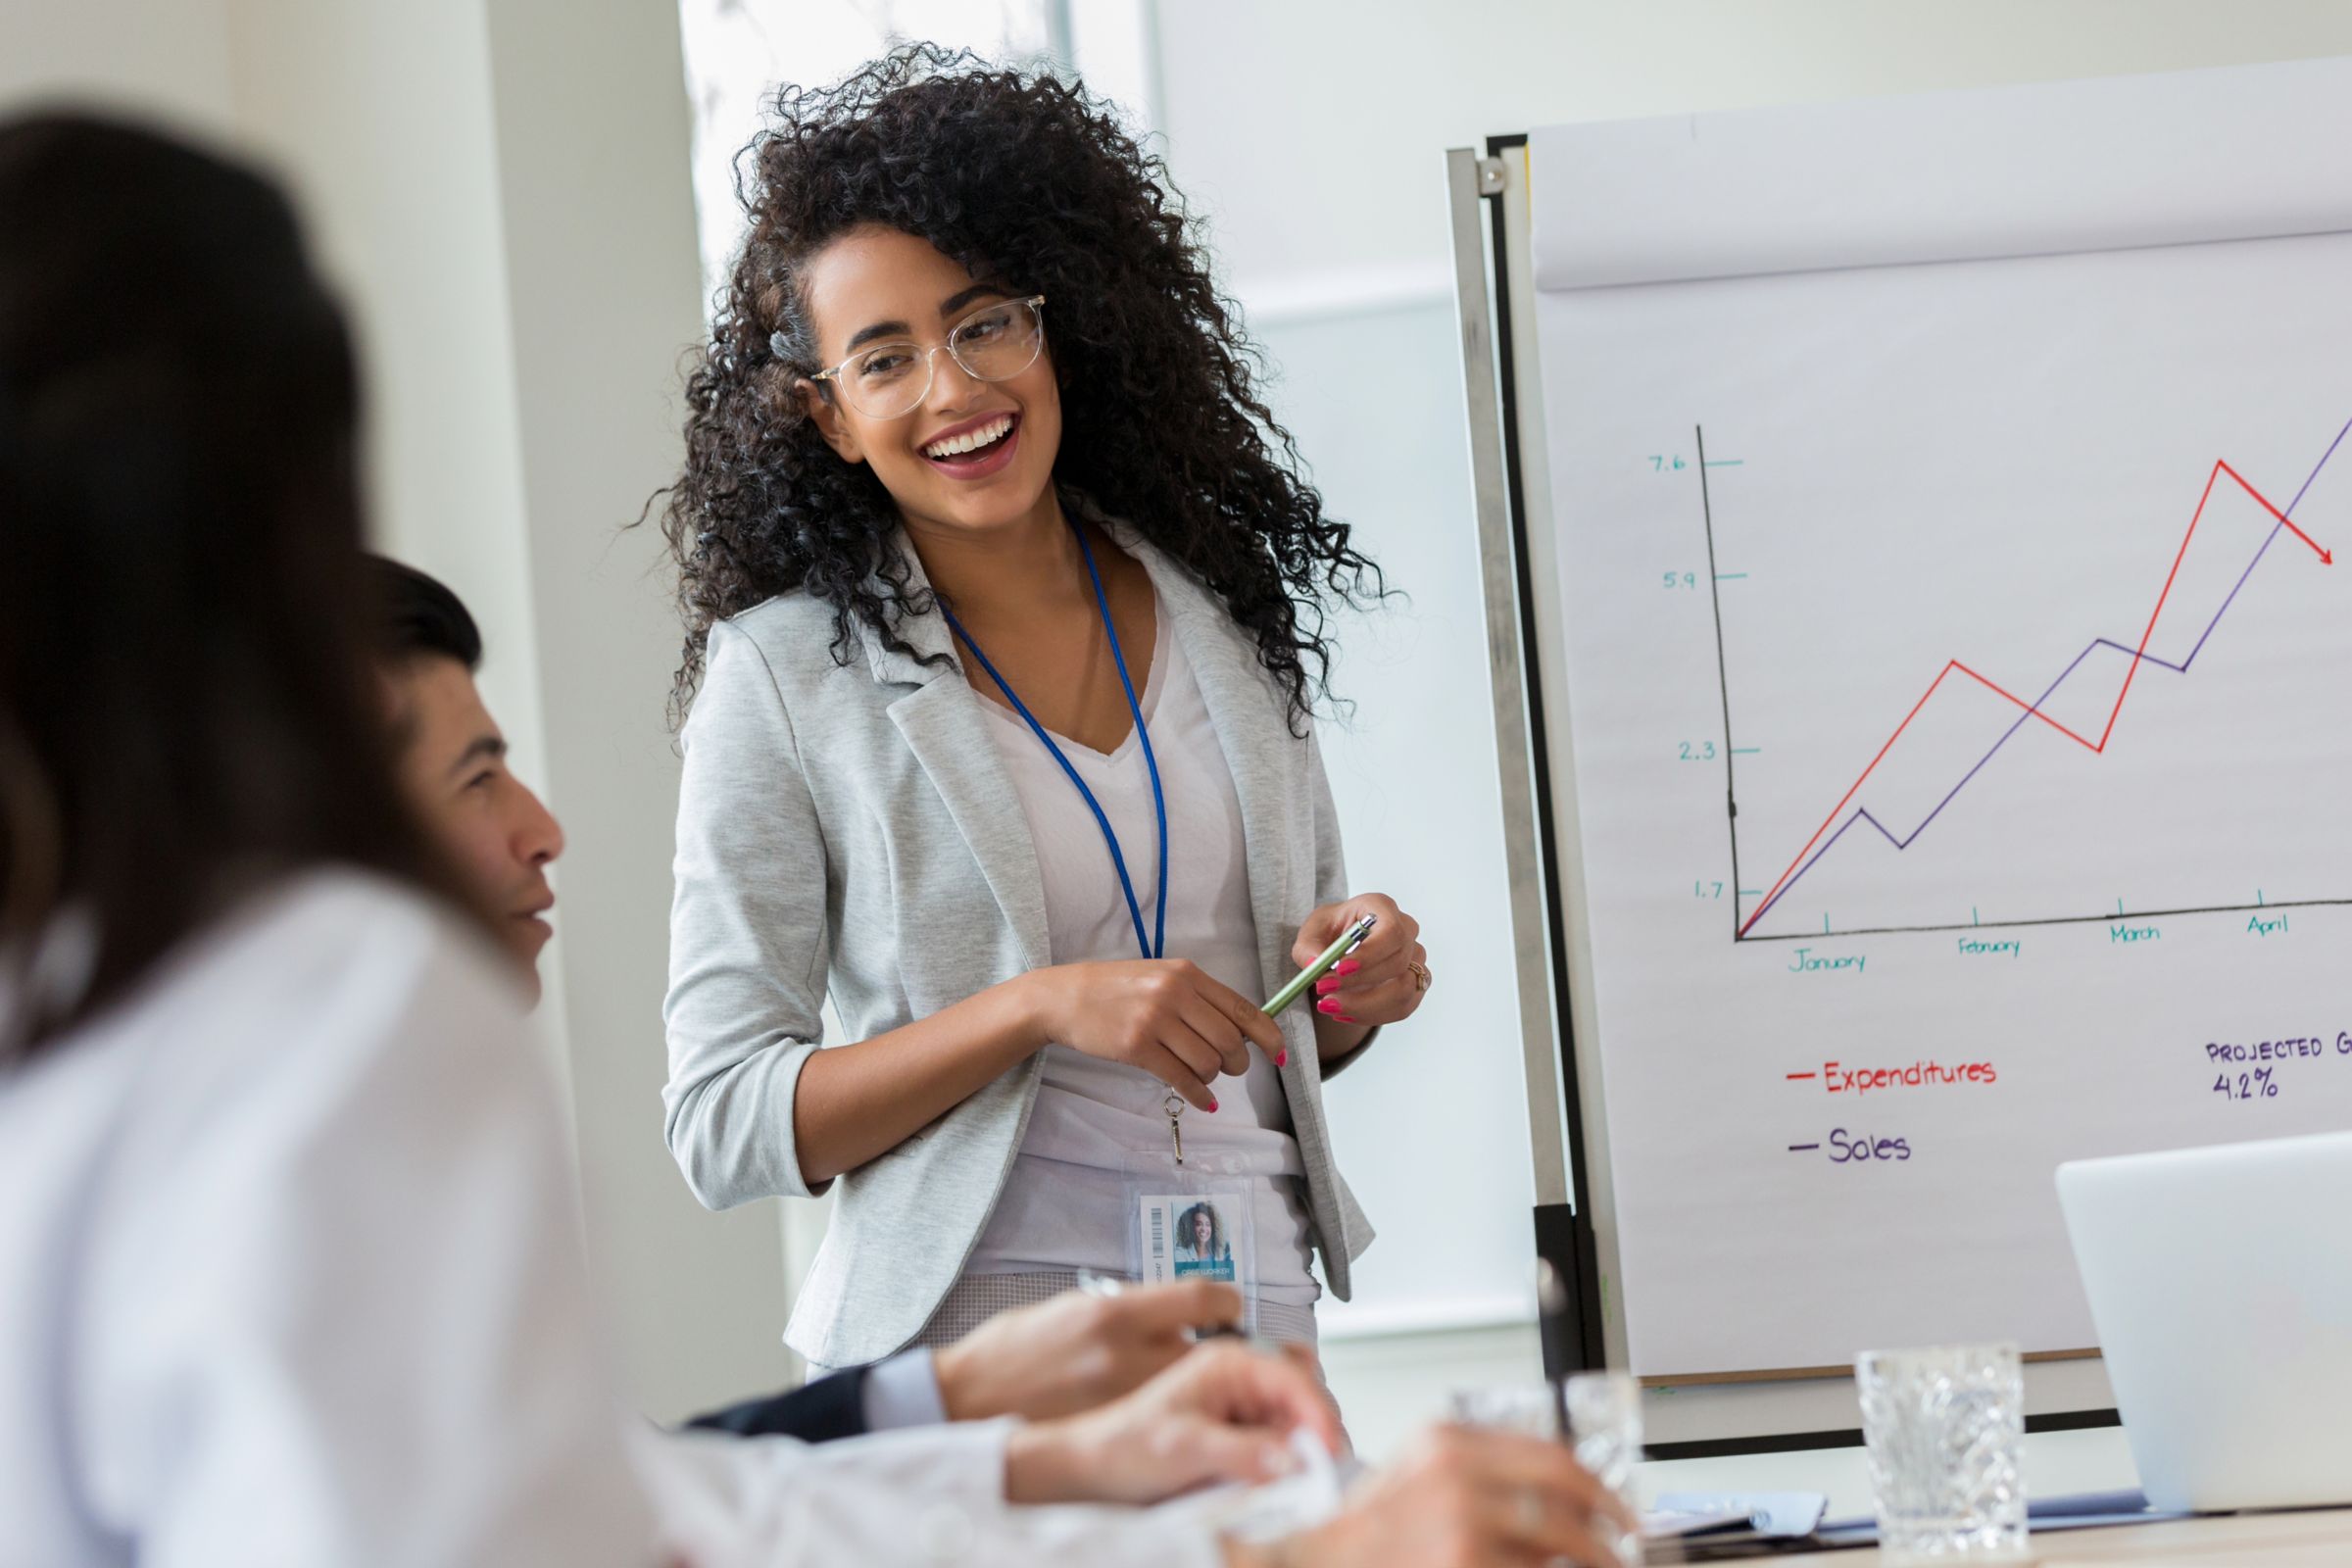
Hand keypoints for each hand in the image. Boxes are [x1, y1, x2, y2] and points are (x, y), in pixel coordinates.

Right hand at [934, 1279, 1245, 1421]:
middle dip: (1223, 1346)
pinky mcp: (1117, 1430)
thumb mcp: (1071, 1307)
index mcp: (1114, 1314)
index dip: (1227, 1301)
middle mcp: (1125, 1356)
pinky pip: (1166, 1415)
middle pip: (1212, 1349)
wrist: (967, 1400)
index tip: (1227, 1306)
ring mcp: (1124, 1399)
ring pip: (1195, 1387)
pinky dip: (1174, 1408)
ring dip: (1201, 1380)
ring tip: (1191, 1377)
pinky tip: (1164, 1406)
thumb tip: (1168, 1308)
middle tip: (1219, 1345)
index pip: (1204, 1299)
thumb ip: (1125, 1308)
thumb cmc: (1012, 1350)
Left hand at [1003, 1340, 1342, 1506]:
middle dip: (1317, 1429)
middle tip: (1317, 1468)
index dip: (1319, 1413)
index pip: (1295, 1375)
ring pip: (1296, 1416)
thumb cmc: (1124, 1445)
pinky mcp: (1239, 1424)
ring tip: (1295, 1474)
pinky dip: (1287, 1456)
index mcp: (1225, 1359)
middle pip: (1304, 1393)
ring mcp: (1240, 1398)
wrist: (1094, 1467)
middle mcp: (1237, 1372)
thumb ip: (1241, 1451)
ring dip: (1304, 1443)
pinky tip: (1275, 1475)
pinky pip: (1279, 1436)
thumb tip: (1293, 1456)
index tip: (1329, 1450)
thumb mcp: (1183, 1449)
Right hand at [1024, 959, 1286, 1111]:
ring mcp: (1155, 1020)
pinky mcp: (1136, 1047)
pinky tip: (1203, 1101)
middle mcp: (1175, 993)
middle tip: (1230, 1069)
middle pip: (1230, 1040)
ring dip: (1212, 1077)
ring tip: (1202, 1076)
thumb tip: (1242, 1032)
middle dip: (1238, 1063)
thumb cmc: (1116, 989)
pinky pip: (1181, 1079)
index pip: (1244, 1008)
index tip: (1279, 1055)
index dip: (1268, 1036)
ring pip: (1207, 1062)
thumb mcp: (1161, 978)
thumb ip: (1199, 999)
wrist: (1064, 997)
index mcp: (1187, 974)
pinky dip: (1198, 1095)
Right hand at [1236, 1424, 1636, 1567]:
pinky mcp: (1464, 1565)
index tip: (1614, 1501)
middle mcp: (1457, 1475)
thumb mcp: (1420, 1472)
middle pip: (1563, 1490)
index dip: (1594, 1480)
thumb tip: (1557, 1493)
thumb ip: (1482, 1470)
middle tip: (1625, 1539)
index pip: (1547, 1450)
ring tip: (1607, 1565)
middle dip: (1607, 1520)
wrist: (1323, 1562)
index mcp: (1448, 1441)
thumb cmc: (1369, 1527)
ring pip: (1557, 1540)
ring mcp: (1461, 1524)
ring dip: (1594, 1557)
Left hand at [1293, 894, 1425, 1028]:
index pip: (1391, 931)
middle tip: (1323, 990)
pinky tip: (1345, 1012)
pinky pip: (1403, 1007)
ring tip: (1330, 1005)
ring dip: (1365, 1004)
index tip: (1339, 969)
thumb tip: (1315, 964)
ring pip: (1404, 989)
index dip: (1369, 954)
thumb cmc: (1330, 933)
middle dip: (1359, 982)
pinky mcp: (1415, 983)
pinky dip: (1372, 1015)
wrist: (1341, 949)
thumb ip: (1309, 948)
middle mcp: (1406, 930)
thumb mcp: (1311, 933)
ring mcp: (1415, 958)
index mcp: (1382, 908)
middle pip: (1397, 962)